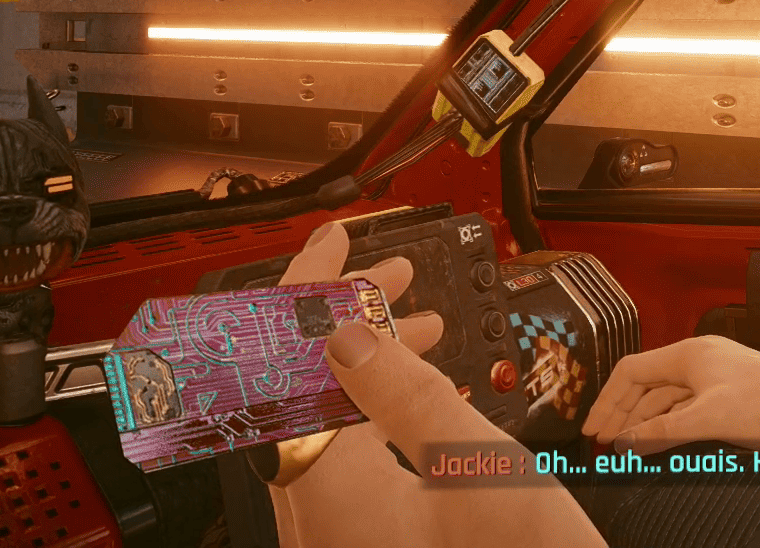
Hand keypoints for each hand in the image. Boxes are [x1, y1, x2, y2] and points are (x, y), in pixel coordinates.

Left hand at [270, 222, 604, 547]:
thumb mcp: (474, 465)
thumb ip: (401, 390)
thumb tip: (345, 329)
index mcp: (327, 491)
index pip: (285, 365)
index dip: (307, 291)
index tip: (334, 243)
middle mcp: (315, 518)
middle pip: (299, 391)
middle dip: (345, 319)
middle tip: (393, 273)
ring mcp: (337, 537)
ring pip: (326, 426)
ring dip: (367, 363)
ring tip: (419, 320)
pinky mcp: (364, 545)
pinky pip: (347, 461)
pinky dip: (377, 413)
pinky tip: (421, 392)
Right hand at [582, 334, 759, 453]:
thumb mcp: (706, 420)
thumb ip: (660, 431)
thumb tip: (624, 442)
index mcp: (690, 354)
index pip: (632, 370)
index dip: (608, 400)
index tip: (593, 428)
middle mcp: (699, 360)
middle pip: (647, 385)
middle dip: (623, 415)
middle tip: (605, 444)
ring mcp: (714, 377)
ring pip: (666, 399)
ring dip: (644, 422)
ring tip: (626, 449)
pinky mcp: (728, 396)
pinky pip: (686, 408)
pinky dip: (668, 425)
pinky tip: (658, 443)